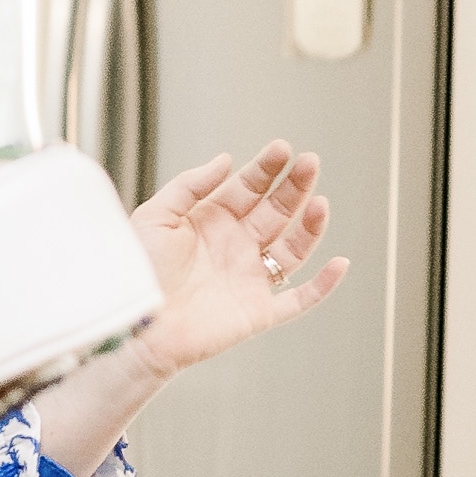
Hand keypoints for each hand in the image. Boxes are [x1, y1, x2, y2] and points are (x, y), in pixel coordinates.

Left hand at [121, 142, 348, 379]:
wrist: (135, 327)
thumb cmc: (137, 275)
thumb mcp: (155, 216)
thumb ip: (190, 185)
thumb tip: (225, 160)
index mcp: (211, 222)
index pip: (248, 189)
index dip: (267, 169)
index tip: (283, 150)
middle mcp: (235, 247)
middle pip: (275, 212)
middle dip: (294, 187)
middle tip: (309, 163)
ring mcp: (249, 279)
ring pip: (292, 249)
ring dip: (310, 226)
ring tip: (319, 202)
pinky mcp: (258, 312)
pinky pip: (299, 300)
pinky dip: (323, 286)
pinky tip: (340, 263)